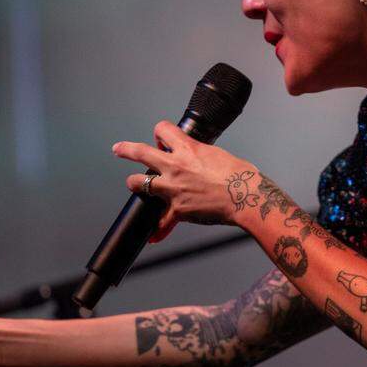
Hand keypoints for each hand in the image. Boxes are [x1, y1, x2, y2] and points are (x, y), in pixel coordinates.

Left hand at [113, 120, 259, 231]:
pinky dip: (158, 230)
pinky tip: (154, 236)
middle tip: (118, 149)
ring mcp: (173, 189)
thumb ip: (203, 155)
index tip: (160, 137)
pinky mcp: (178, 209)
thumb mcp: (219, 155)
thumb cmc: (242, 177)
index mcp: (188, 149)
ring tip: (132, 183)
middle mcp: (176, 166)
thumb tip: (202, 159)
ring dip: (134, 183)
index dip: (160, 132)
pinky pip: (162, 222)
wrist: (247, 197)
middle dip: (127, 150)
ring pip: (140, 183)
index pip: (163, 130)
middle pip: (141, 153)